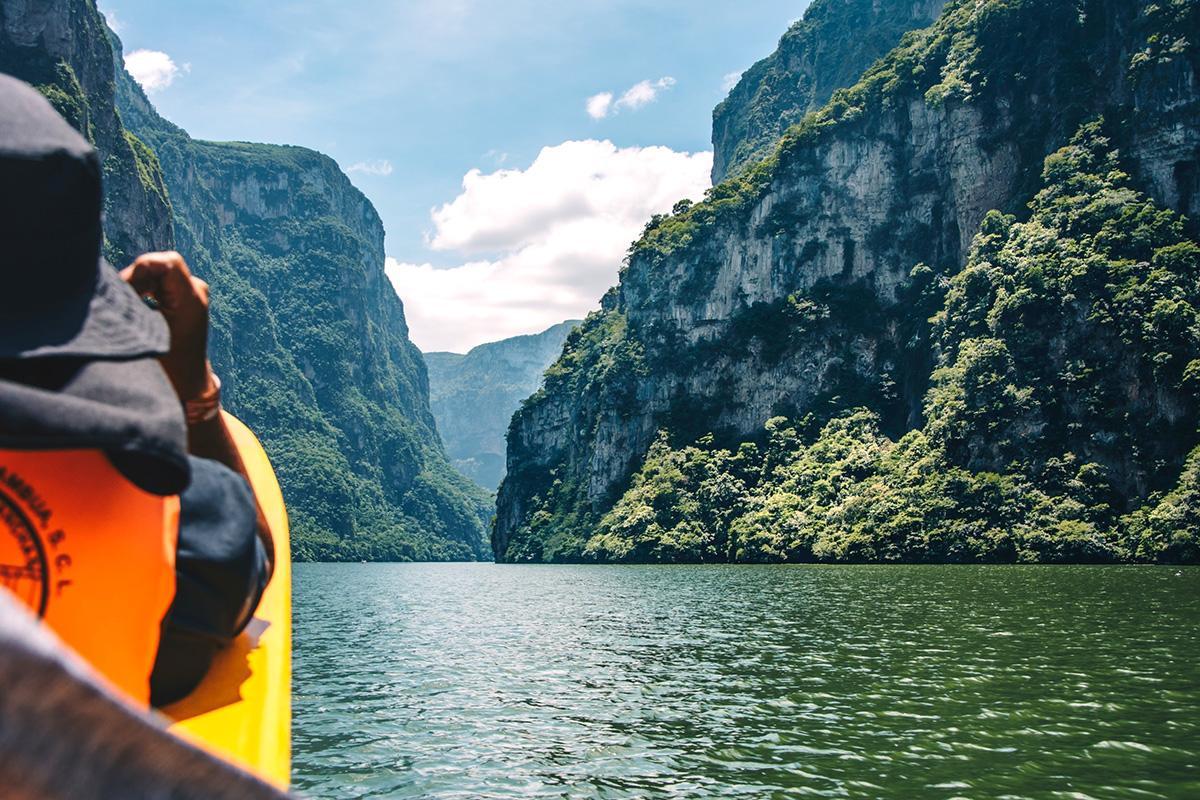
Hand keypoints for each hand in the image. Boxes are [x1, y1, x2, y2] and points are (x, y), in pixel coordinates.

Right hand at [121, 251, 212, 402]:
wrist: (187, 384)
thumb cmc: (166, 366)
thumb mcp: (144, 334)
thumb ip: (130, 303)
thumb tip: (109, 284)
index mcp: (192, 299)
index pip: (167, 263)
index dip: (141, 270)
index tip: (127, 291)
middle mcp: (197, 292)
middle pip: (159, 266)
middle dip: (135, 279)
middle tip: (124, 303)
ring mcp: (193, 294)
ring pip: (157, 273)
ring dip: (138, 285)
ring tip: (130, 309)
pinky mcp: (184, 298)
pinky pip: (160, 282)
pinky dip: (143, 290)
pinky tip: (136, 308)